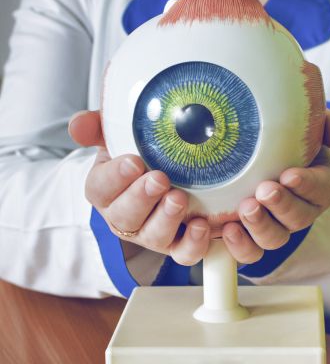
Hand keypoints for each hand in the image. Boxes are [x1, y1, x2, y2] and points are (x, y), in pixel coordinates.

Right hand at [68, 110, 209, 265]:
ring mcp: (150, 233)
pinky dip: (193, 244)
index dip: (115, 178)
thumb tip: (78, 126)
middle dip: (141, 198)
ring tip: (178, 199)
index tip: (133, 162)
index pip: (100, 188)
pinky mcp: (176, 244)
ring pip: (153, 237)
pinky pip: (183, 253)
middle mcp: (124, 216)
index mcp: (105, 190)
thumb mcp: (114, 135)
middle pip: (125, 216)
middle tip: (159, 179)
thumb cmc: (135, 154)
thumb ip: (95, 127)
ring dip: (166, 219)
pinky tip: (202, 225)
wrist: (162, 171)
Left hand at [221, 109, 329, 263]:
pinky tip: (229, 230)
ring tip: (245, 208)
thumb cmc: (279, 139)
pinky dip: (241, 245)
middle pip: (300, 218)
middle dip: (283, 206)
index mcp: (317, 183)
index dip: (308, 185)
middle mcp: (299, 209)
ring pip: (276, 239)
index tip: (289, 175)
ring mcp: (274, 225)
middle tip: (265, 190)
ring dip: (261, 226)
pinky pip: (250, 251)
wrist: (243, 150)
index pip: (324, 188)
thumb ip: (325, 124)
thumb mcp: (303, 124)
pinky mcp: (249, 236)